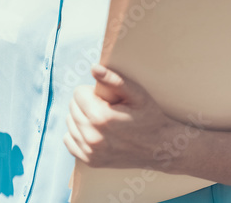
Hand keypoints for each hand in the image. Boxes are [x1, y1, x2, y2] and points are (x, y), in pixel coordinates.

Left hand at [64, 65, 179, 169]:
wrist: (161, 147)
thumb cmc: (150, 117)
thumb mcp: (137, 95)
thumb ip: (114, 80)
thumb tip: (93, 68)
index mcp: (101, 117)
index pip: (78, 93)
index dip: (92, 91)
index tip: (106, 97)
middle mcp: (93, 137)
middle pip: (73, 107)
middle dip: (86, 103)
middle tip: (105, 107)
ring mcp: (91, 152)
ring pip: (70, 123)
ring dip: (81, 117)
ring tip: (100, 119)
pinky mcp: (91, 161)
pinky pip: (69, 142)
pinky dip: (77, 134)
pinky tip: (92, 131)